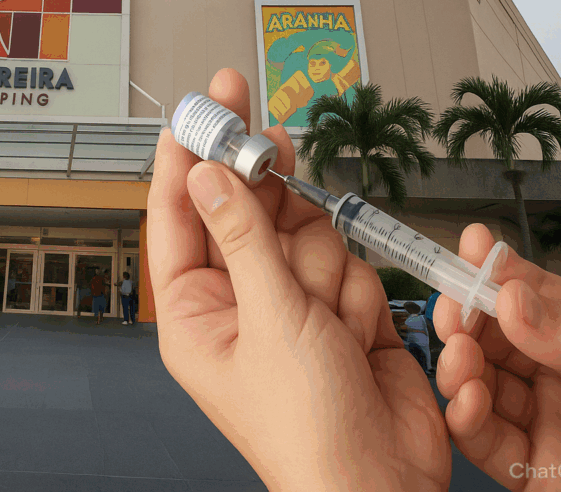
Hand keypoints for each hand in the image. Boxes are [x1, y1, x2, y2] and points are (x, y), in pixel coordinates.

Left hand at [147, 68, 449, 490]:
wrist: (382, 478)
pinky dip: (353, 290)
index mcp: (192, 309)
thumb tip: (207, 175)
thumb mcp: (269, 320)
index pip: (179, 214)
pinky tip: (353, 333)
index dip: (189, 157)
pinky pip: (343, 257)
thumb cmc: (308, 427)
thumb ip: (244, 236)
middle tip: (274, 143)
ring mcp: (287, 299)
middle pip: (246, 208)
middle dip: (269, 197)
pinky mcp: (334, 304)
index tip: (198, 106)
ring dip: (322, 267)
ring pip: (304, 228)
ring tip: (327, 319)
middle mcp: (236, 297)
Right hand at [433, 224, 560, 489]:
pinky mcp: (534, 470)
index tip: (469, 251)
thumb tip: (513, 297)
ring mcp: (546, 422)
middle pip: (494, 339)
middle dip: (466, 322)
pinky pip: (487, 445)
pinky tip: (467, 401)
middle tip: (453, 312)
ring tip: (461, 359)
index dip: (496, 270)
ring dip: (459, 369)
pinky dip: (467, 422)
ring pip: (481, 386)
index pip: (533, 293)